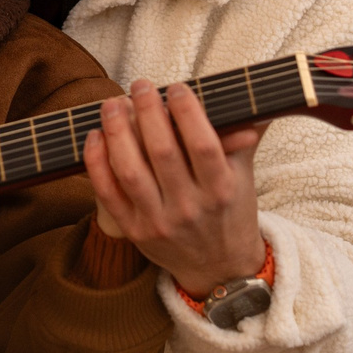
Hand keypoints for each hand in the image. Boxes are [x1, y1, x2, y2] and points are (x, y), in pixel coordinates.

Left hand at [82, 79, 266, 297]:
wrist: (218, 267)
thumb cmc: (230, 211)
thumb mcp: (243, 176)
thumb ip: (245, 136)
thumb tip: (256, 99)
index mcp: (221, 190)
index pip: (202, 144)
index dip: (187, 111)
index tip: (176, 87)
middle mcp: (190, 208)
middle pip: (162, 151)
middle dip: (147, 111)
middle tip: (140, 85)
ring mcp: (159, 221)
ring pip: (130, 170)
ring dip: (117, 132)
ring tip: (112, 104)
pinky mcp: (133, 231)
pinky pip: (108, 193)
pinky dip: (97, 162)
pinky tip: (95, 136)